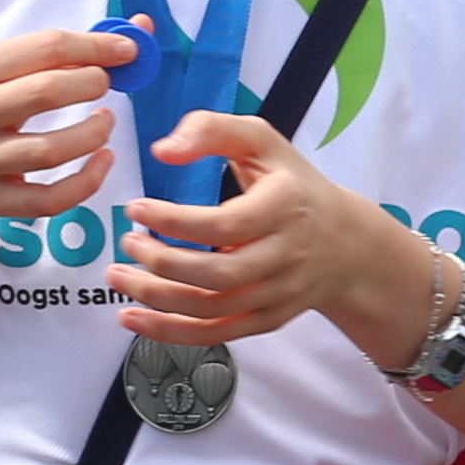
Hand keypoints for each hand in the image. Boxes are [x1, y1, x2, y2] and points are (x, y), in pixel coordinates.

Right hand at [0, 27, 136, 225]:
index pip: (44, 48)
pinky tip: (103, 160)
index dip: (95, 46)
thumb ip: (63, 49)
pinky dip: (86, 183)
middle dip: (90, 83)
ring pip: (48, 151)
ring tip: (105, 122)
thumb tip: (141, 29)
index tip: (128, 50)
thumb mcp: (1, 66)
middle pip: (44, 93)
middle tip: (107, 84)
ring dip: (92, 135)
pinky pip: (47, 200)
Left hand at [114, 111, 426, 354]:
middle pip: (219, 275)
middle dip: (162, 263)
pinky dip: (171, 332)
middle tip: (126, 243)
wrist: (346, 242)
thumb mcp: (262, 141)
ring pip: (214, 309)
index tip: (137, 208)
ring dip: (157, 298)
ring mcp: (279, 293)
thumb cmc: (292, 185)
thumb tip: (164, 150)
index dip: (174, 221)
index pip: (225, 224)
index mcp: (286, 206)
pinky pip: (217, 334)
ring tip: (119, 277)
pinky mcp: (268, 319)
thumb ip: (213, 129)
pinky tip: (134, 318)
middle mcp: (286, 255)